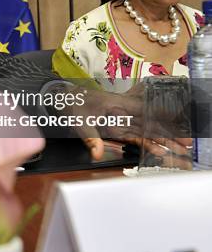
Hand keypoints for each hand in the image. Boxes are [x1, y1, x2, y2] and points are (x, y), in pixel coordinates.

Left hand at [75, 85, 190, 159]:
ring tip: (179, 149)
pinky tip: (159, 150)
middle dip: (168, 134)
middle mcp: (124, 113)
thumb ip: (91, 138)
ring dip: (162, 140)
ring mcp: (122, 120)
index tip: (176, 128)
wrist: (65, 98)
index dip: (162, 121)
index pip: (146, 113)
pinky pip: (136, 136)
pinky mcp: (117, 127)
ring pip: (147, 131)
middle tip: (185, 143)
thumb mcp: (80, 120)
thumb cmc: (74, 103)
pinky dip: (148, 143)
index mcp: (118, 106)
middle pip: (150, 124)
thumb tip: (97, 153)